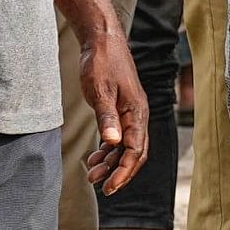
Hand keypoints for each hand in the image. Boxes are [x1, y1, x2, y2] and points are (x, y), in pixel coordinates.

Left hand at [79, 27, 145, 194]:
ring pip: (125, 147)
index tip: (109, 187)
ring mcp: (129, 113)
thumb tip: (113, 143)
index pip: (135, 150)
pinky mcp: (119, 110)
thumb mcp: (101, 91)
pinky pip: (118, 137)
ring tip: (92, 175)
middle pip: (135, 152)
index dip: (123, 171)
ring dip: (111, 162)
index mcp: (137, 112)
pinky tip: (95, 158)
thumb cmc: (102, 63)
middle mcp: (137, 115)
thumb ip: (107, 118)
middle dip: (120, 172)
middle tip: (102, 188)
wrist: (102, 42)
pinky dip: (108, 150)